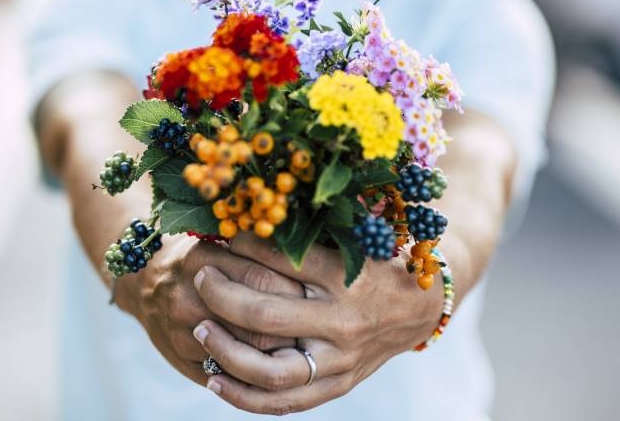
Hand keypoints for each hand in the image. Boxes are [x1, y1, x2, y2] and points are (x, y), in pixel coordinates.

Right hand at [114, 233, 305, 385]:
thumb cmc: (197, 254)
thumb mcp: (219, 240)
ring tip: (309, 343)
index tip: (321, 291)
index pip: (262, 280)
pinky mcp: (183, 359)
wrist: (144, 281)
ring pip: (247, 352)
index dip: (297, 288)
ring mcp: (184, 333)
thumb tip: (310, 254)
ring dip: (281, 351)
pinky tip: (281, 361)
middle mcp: (190, 297)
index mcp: (202, 260)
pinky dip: (258, 370)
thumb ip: (256, 249)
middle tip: (322, 322)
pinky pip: (229, 373)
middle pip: (259, 321)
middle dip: (296, 324)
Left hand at [191, 233, 445, 414]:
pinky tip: (214, 379)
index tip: (221, 236)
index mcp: (345, 275)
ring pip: (270, 370)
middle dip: (221, 296)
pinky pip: (285, 402)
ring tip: (200, 330)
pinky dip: (244, 396)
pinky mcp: (338, 385)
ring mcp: (340, 359)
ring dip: (225, 351)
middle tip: (200, 278)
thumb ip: (304, 231)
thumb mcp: (350, 236)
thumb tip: (246, 217)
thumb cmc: (376, 262)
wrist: (419, 307)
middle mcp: (342, 320)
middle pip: (265, 316)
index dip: (242, 246)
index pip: (280, 259)